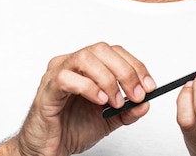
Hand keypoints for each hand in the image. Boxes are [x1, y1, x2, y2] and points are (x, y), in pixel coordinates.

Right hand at [15, 42, 155, 155]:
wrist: (46, 149)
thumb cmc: (70, 129)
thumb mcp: (109, 120)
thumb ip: (128, 110)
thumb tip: (146, 102)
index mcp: (87, 66)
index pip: (114, 52)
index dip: (135, 66)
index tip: (149, 85)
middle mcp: (71, 64)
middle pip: (102, 50)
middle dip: (125, 71)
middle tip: (137, 94)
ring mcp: (56, 74)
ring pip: (85, 58)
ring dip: (108, 79)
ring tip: (115, 101)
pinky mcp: (46, 90)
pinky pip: (66, 78)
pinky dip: (88, 87)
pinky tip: (99, 100)